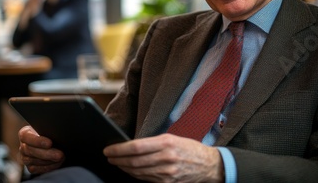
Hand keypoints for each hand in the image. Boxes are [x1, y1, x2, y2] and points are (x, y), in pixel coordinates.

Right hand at [18, 126, 63, 173]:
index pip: (26, 137)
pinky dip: (48, 167)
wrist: (50, 141)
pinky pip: (36, 169)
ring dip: (49, 161)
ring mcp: (25, 157)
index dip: (38, 141)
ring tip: (61, 158)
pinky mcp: (30, 167)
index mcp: (25, 133)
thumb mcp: (48, 129)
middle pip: (30, 150)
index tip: (50, 143)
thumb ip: (48, 130)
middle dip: (47, 153)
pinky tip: (57, 163)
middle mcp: (23, 146)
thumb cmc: (49, 133)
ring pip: (33, 160)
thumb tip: (56, 134)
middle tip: (59, 154)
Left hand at [103, 133, 223, 182]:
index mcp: (166, 143)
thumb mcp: (172, 138)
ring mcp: (167, 173)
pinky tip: (130, 171)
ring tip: (116, 163)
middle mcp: (166, 158)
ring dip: (124, 168)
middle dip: (117, 160)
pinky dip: (135, 175)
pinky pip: (146, 180)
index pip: (136, 147)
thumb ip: (153, 142)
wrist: (209, 165)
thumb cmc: (190, 149)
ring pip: (138, 172)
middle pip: (134, 161)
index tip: (109, 149)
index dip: (119, 149)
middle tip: (109, 157)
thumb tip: (131, 145)